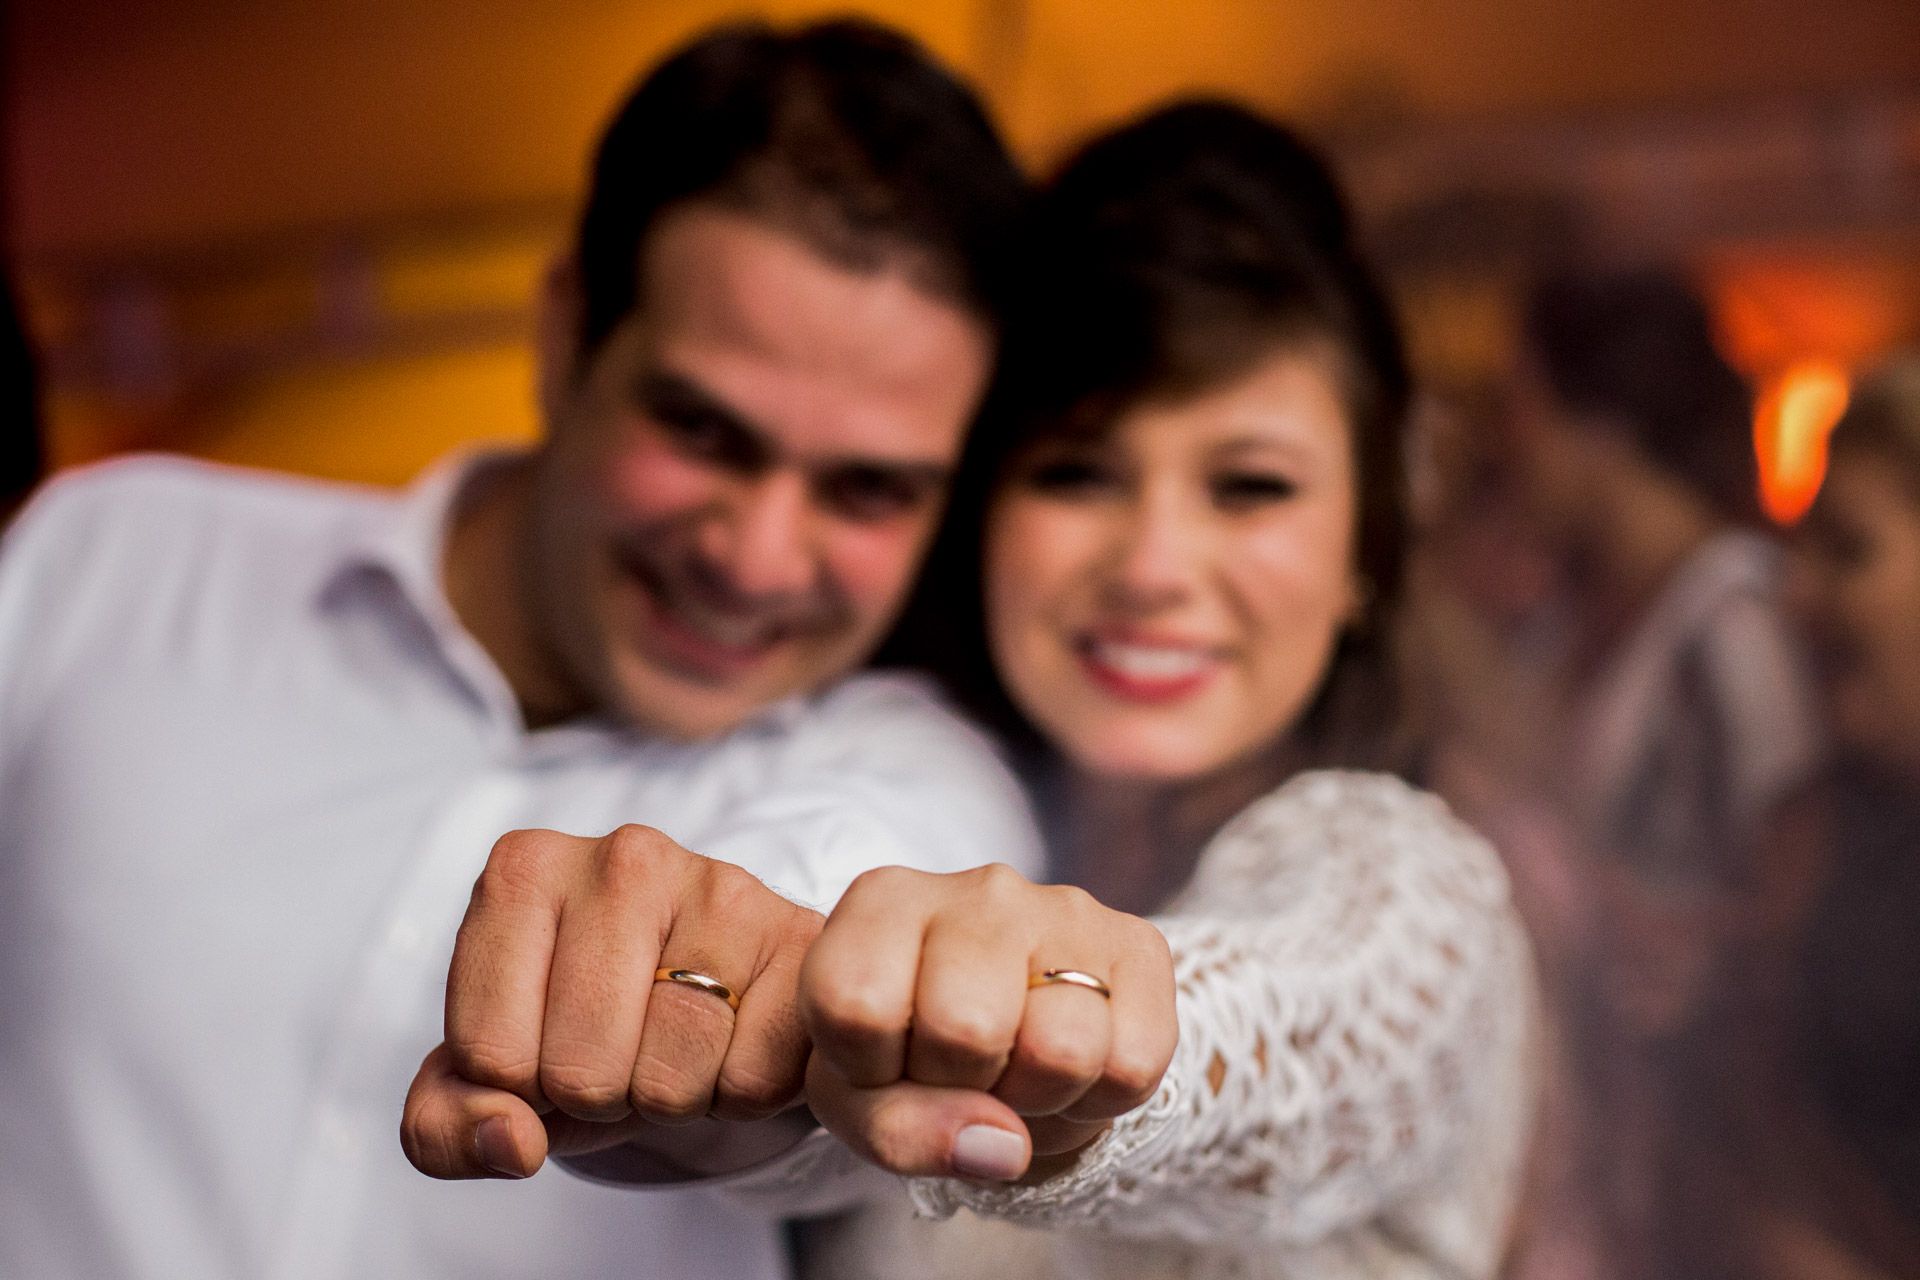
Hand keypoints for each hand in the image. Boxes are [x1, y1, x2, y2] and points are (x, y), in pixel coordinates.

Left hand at [401, 824, 822, 1179]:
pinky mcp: (799, 937)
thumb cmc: (583, 1028)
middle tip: (624, 1050)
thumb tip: (511, 1141)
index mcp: (524, 871)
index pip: (489, 1054)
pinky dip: (740, 1094)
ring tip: (681, 1046)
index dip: (520, 1086)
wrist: (707, 1001)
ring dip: (673, 1099)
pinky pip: (752, 1080)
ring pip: (669, 1078)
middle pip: (580, 1070)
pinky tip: (737, 1043)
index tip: (549, 1044)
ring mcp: (720, 887)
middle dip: (600, 1095)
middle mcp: (622, 856)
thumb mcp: (490, 1079)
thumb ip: (445, 1124)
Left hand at [799, 863, 1176, 1182]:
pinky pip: (1134, 1065)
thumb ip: (896, 1128)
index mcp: (884, 902)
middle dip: (963, 1087)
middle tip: (961, 1075)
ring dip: (1039, 1102)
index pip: (858, 1006)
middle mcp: (979, 889)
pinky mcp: (1138, 945)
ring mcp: (1066, 910)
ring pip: (1063, 1050)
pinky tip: (1067, 1071)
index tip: (883, 1061)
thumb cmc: (907, 1055)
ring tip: (1016, 1076)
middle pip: (968, 1029)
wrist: (997, 1033)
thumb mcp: (858, 1097)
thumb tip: (1002, 1143)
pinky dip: (1099, 1101)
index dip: (869, 1069)